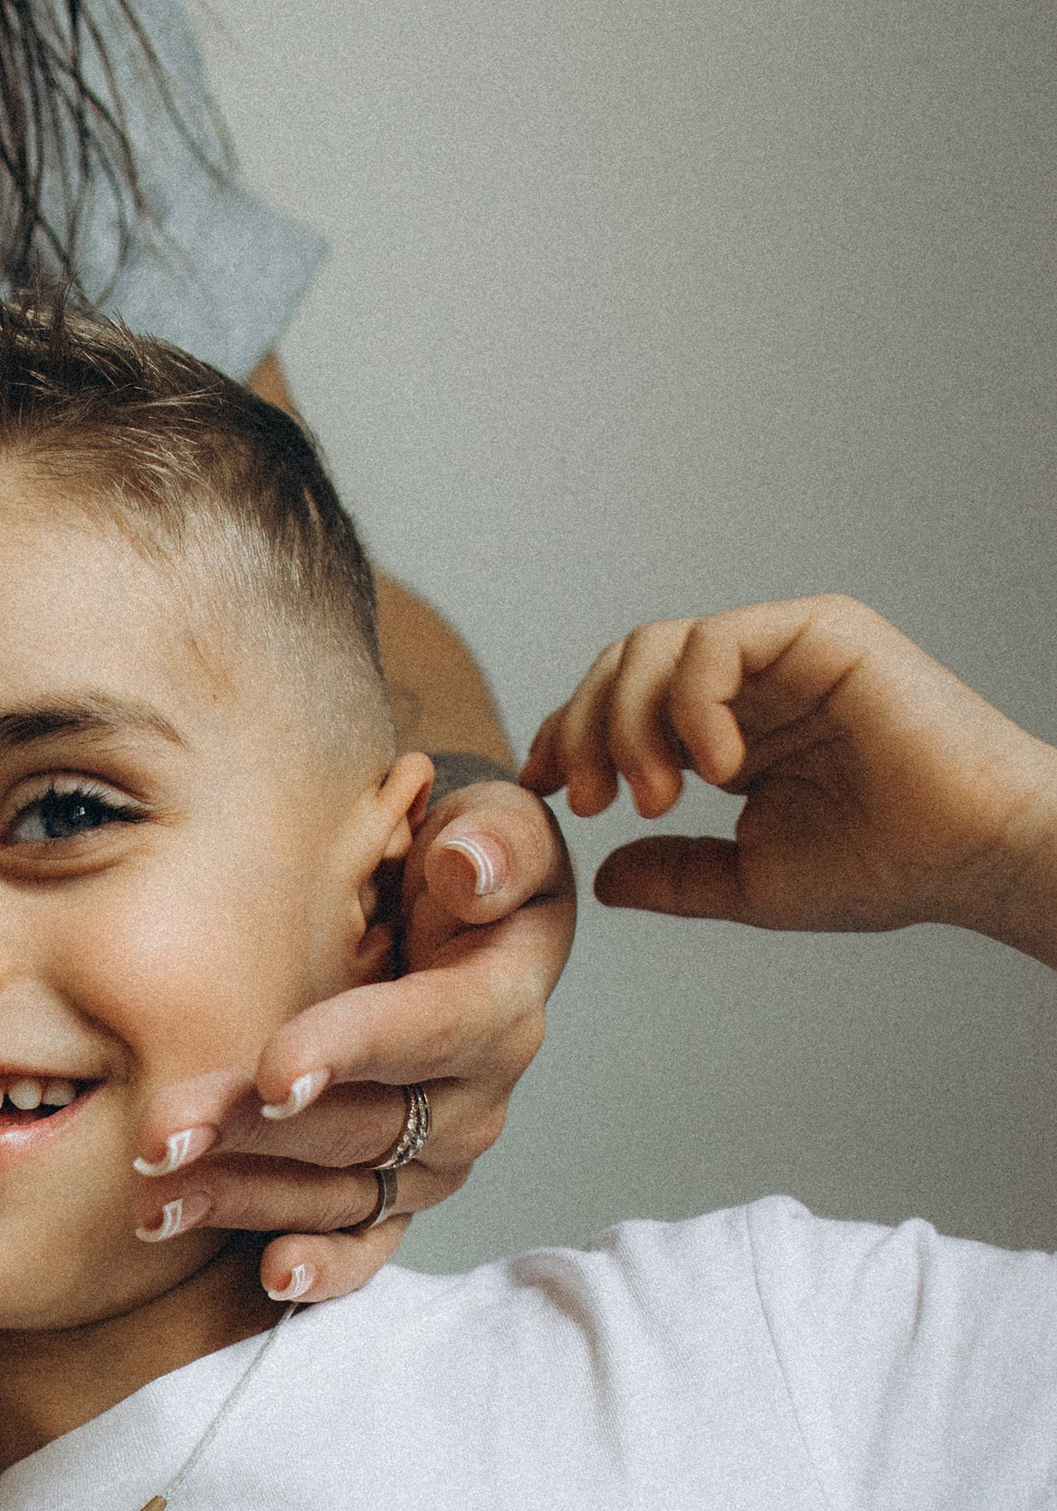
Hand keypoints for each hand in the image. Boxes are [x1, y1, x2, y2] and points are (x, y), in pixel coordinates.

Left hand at [127, 776, 574, 1302]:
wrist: (453, 910)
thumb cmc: (460, 860)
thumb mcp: (493, 821)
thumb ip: (494, 840)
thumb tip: (468, 869)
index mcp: (499, 999)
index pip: (429, 1028)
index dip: (353, 1048)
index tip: (273, 1069)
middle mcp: (474, 1091)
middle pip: (363, 1123)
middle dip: (255, 1132)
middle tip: (159, 1135)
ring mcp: (435, 1152)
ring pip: (342, 1189)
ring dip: (247, 1197)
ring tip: (154, 1198)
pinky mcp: (399, 1190)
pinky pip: (367, 1242)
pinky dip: (323, 1267)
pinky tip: (267, 1273)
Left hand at [526, 599, 1056, 970]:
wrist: (971, 855)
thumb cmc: (884, 866)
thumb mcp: (751, 880)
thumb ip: (676, 872)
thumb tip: (600, 878)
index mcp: (730, 725)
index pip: (621, 705)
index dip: (567, 737)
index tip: (539, 792)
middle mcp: (751, 679)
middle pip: (621, 666)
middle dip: (582, 729)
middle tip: (586, 799)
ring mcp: (782, 649)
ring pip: (654, 646)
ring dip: (628, 722)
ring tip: (656, 795)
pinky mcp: (817, 630)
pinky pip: (714, 643)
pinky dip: (692, 706)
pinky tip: (716, 770)